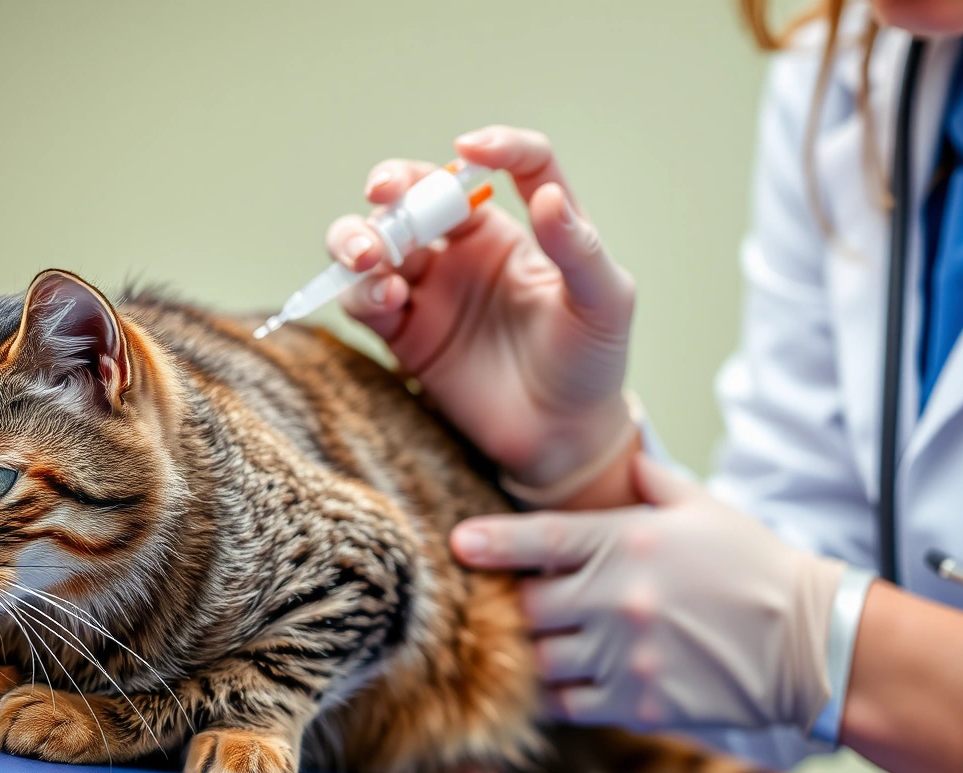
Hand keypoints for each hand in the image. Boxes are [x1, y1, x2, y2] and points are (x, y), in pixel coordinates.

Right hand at [325, 125, 635, 492]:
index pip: (503, 165)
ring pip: (374, 240)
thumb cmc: (591, 362)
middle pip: (415, 193)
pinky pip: (366, 301)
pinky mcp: (404, 333)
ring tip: (369, 255)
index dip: (490, 146)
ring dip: (359, 236)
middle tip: (385, 194)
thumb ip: (578, 249)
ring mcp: (430, 288)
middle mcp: (464, 248)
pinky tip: (387, 298)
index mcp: (515, 228)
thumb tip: (548, 199)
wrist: (561, 436)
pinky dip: (363, 293)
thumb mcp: (604, 303)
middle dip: (393, 186)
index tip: (469, 146)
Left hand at [451, 456, 846, 728]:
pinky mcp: (639, 704)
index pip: (540, 539)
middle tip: (538, 604)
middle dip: (526, 605)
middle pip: (529, 606)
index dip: (492, 543)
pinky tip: (575, 679)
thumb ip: (650, 480)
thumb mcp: (705, 507)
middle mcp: (620, 598)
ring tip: (558, 641)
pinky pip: (566, 703)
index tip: (458, 544)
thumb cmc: (755, 567)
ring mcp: (627, 656)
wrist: (810, 644)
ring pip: (541, 657)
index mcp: (631, 542)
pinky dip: (560, 692)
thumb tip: (621, 451)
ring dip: (541, 650)